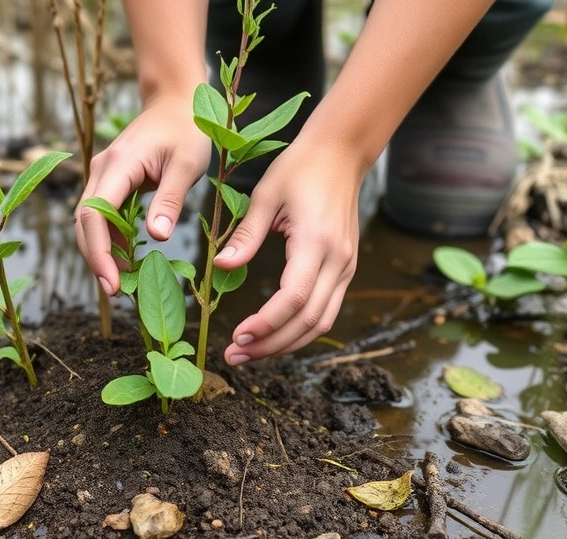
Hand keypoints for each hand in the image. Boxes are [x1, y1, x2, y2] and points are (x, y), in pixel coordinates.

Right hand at [75, 95, 210, 294]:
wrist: (177, 101)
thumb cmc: (187, 129)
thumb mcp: (187, 165)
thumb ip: (170, 201)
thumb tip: (156, 238)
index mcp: (119, 164)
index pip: (94, 215)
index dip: (98, 252)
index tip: (112, 281)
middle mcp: (102, 169)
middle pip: (84, 222)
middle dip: (96, 258)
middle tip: (116, 290)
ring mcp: (103, 174)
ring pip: (89, 221)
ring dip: (101, 250)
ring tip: (123, 279)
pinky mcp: (110, 180)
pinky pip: (102, 214)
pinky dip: (110, 238)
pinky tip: (127, 258)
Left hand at [213, 139, 363, 364]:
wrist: (340, 153)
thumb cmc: (299, 168)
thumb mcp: (266, 195)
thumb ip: (246, 235)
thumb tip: (221, 268)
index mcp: (317, 242)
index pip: (293, 298)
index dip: (266, 324)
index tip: (237, 336)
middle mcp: (338, 260)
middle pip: (308, 320)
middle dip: (271, 344)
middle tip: (235, 356)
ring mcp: (346, 267)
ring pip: (321, 322)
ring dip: (285, 343)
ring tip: (249, 353)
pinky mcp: (344, 269)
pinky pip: (325, 310)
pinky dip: (300, 330)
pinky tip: (273, 336)